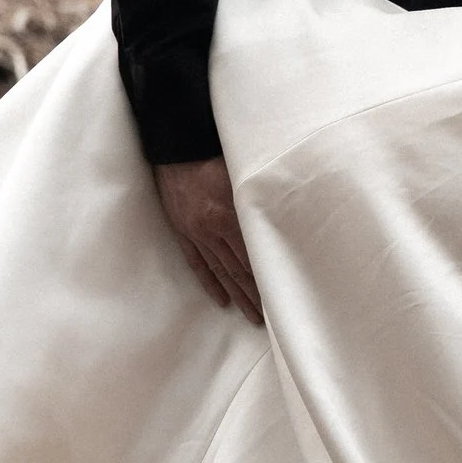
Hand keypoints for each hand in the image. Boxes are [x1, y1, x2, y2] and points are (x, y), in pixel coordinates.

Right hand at [153, 154, 264, 323]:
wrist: (177, 145)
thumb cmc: (214, 153)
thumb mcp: (243, 173)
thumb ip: (261, 197)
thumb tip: (284, 216)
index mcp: (229, 215)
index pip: (252, 257)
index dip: (266, 279)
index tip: (279, 297)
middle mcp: (212, 230)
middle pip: (238, 270)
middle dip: (254, 296)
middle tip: (268, 317)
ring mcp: (195, 233)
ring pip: (220, 271)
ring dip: (236, 294)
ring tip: (250, 315)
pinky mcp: (182, 231)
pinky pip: (197, 263)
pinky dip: (209, 282)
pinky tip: (220, 299)